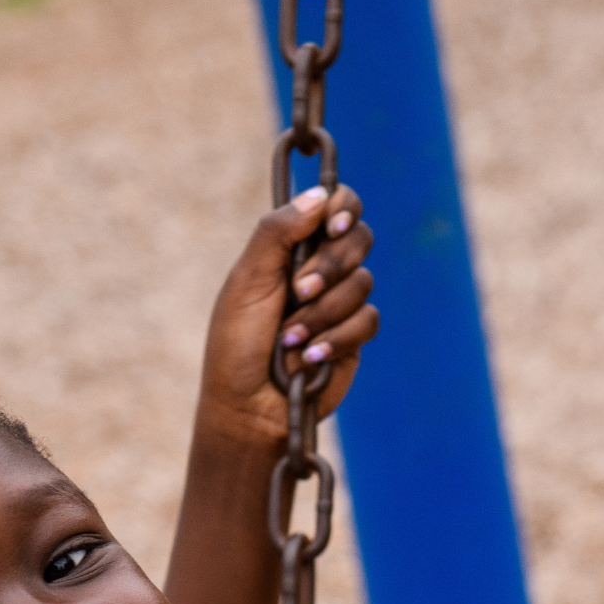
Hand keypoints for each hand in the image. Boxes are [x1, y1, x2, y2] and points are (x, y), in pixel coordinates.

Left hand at [195, 185, 378, 448]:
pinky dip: (336, 338)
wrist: (248, 407)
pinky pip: (367, 321)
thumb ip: (277, 233)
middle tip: (298, 290)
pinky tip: (309, 358)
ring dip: (323, 312)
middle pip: (359, 237)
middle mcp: (320, 269)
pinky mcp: (354, 337)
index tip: (332, 225)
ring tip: (289, 339)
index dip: (343, 207)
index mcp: (291, 247)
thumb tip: (320, 196)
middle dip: (330, 265)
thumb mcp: (247, 281)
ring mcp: (340, 302)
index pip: (334, 206)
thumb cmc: (237, 344)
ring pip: (363, 282)